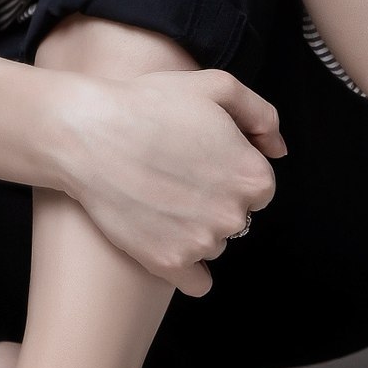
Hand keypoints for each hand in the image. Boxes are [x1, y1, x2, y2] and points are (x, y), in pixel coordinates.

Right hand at [53, 67, 286, 296]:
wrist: (89, 134)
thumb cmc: (150, 104)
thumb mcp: (216, 86)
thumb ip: (261, 115)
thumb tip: (279, 149)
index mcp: (253, 175)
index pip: (258, 186)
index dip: (229, 169)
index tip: (200, 159)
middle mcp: (234, 214)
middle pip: (237, 217)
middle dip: (214, 199)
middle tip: (176, 174)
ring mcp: (201, 243)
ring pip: (214, 244)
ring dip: (196, 228)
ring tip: (160, 196)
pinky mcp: (169, 263)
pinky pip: (197, 282)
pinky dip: (186, 266)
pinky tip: (166, 239)